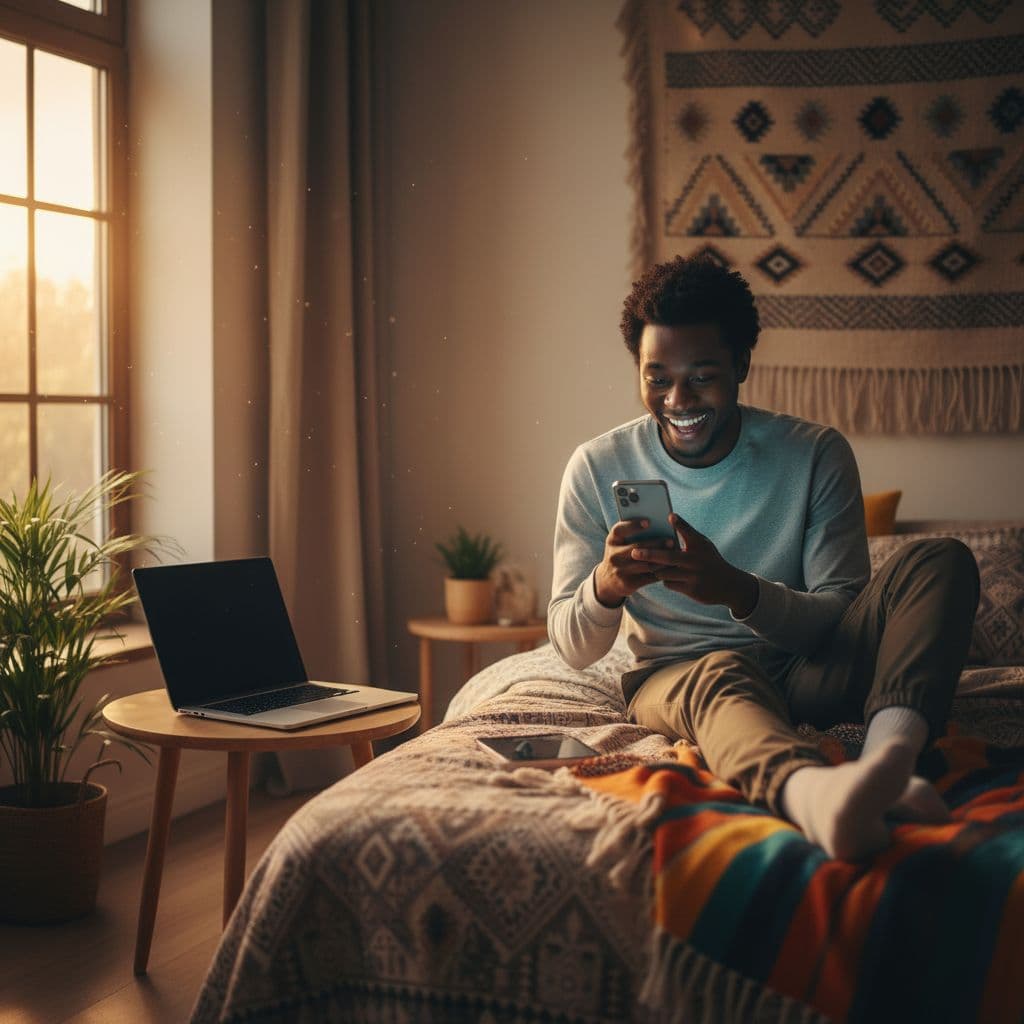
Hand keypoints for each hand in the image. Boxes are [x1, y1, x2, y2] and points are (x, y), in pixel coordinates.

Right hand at [593, 518, 675, 606]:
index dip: (633, 525)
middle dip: (656, 544)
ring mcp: (620, 570)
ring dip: (662, 559)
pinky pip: (649, 577)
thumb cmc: (620, 554)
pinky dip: (662, 571)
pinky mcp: (628, 584)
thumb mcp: (619, 543)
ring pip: (646, 564)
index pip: (619, 530)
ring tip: (675, 554)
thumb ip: (633, 535)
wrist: (608, 580)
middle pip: (637, 548)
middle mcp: (613, 555)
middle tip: (671, 541)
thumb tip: (659, 527)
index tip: (648, 522)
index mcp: (612, 540)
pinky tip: (671, 566)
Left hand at [630, 514, 757, 616]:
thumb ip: (686, 531)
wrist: (728, 585)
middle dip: (649, 554)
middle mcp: (696, 561)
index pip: (687, 533)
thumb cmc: (710, 560)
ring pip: (665, 572)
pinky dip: (665, 579)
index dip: (678, 524)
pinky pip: (669, 583)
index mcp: (699, 546)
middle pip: (668, 557)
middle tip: (634, 552)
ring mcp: (694, 577)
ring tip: (650, 565)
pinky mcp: (691, 590)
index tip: (668, 516)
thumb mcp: (702, 544)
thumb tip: (670, 516)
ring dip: (656, 569)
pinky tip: (666, 575)